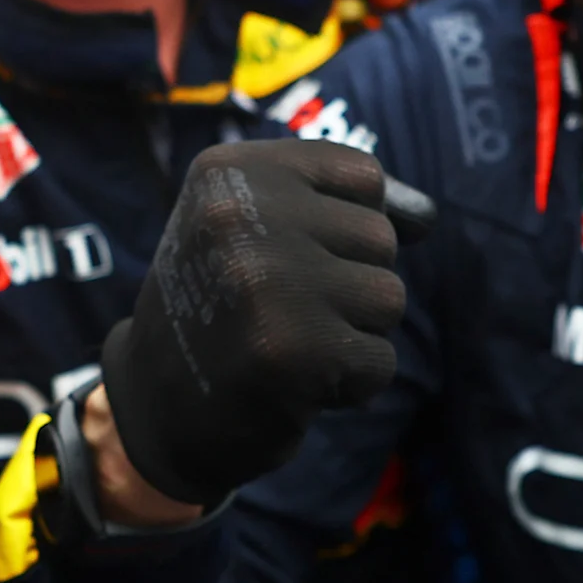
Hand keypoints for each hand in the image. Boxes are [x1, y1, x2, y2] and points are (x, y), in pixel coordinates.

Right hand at [96, 140, 411, 509]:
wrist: (156, 410)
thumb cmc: (224, 308)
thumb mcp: (258, 227)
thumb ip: (343, 206)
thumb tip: (426, 216)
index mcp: (230, 171)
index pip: (363, 176)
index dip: (344, 229)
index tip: (284, 257)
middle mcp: (241, 216)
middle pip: (381, 238)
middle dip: (347, 284)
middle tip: (278, 310)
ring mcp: (265, 283)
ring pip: (388, 298)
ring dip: (351, 333)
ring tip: (286, 343)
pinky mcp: (292, 351)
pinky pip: (379, 362)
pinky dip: (347, 385)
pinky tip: (291, 384)